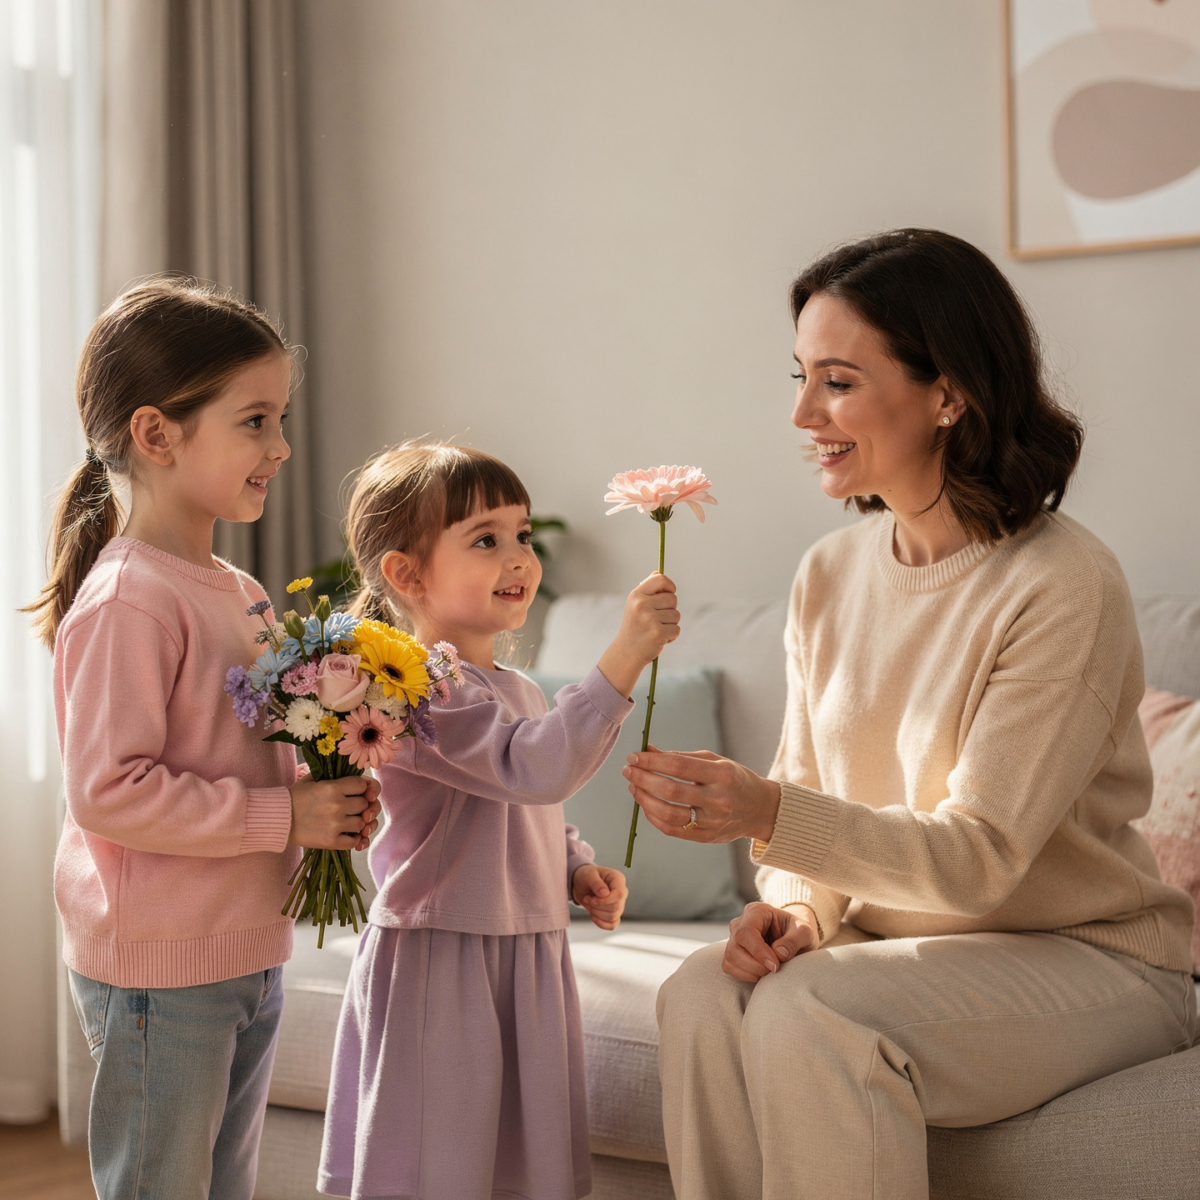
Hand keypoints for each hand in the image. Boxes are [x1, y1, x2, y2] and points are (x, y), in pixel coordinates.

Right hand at [288, 776, 381, 850]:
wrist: (275, 819)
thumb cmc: (293, 797)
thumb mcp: (312, 779)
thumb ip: (333, 775)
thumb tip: (352, 773)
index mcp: (333, 787)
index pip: (363, 784)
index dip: (361, 788)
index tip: (355, 791)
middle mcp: (337, 805)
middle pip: (365, 804)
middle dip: (359, 805)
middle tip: (350, 808)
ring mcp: (335, 824)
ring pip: (362, 823)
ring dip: (357, 823)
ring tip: (347, 821)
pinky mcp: (330, 841)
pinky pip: (354, 841)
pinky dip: (354, 839)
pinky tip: (348, 834)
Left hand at [572, 863, 628, 930]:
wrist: (581, 884)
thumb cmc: (586, 876)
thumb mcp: (588, 875)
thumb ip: (596, 883)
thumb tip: (605, 894)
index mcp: (618, 879)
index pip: (619, 894)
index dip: (605, 901)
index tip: (592, 899)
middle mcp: (622, 892)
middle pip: (616, 907)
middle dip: (598, 907)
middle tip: (587, 899)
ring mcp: (619, 904)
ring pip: (613, 917)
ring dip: (596, 913)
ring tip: (588, 904)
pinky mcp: (614, 914)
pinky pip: (612, 925)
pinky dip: (601, 924)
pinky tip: (593, 917)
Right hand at [596, 573, 680, 698]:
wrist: (627, 652)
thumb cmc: (635, 626)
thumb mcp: (635, 604)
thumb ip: (648, 588)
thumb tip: (658, 572)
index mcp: (636, 595)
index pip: (660, 579)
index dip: (669, 586)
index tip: (669, 593)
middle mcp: (642, 605)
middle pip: (673, 599)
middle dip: (670, 609)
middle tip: (657, 619)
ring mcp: (650, 619)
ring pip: (676, 615)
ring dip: (670, 624)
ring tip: (656, 630)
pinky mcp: (658, 633)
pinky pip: (676, 629)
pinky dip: (672, 636)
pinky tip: (659, 639)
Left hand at [622, 747, 780, 843]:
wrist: (760, 809)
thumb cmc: (733, 779)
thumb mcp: (714, 761)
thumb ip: (680, 756)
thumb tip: (647, 750)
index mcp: (722, 774)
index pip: (679, 765)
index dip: (652, 761)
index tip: (634, 757)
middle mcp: (718, 799)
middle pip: (671, 790)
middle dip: (643, 779)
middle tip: (628, 771)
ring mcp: (713, 821)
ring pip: (669, 814)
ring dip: (644, 799)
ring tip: (633, 787)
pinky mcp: (707, 837)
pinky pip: (673, 830)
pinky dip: (654, 817)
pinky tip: (646, 805)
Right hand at [723, 901, 818, 981]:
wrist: (794, 938)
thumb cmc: (798, 932)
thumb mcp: (805, 932)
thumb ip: (794, 940)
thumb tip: (778, 953)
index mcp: (756, 911)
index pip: (746, 931)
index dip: (758, 951)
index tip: (775, 965)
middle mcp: (740, 922)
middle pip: (735, 947)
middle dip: (755, 965)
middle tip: (775, 969)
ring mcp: (734, 938)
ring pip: (730, 958)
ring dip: (751, 971)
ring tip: (770, 971)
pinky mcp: (733, 953)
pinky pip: (730, 967)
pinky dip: (746, 976)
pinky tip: (761, 973)